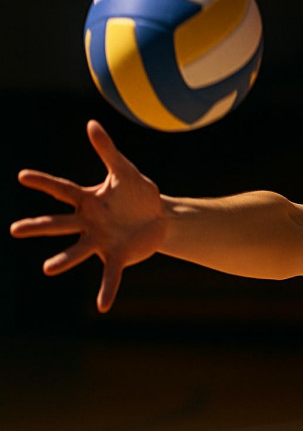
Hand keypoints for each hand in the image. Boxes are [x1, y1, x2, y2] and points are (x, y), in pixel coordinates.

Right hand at [10, 120, 166, 312]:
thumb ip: (108, 150)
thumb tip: (91, 123)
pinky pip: (110, 275)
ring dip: (64, 260)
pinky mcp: (117, 256)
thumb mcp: (125, 170)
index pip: (62, 189)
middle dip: (39, 227)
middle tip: (15, 230)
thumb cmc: (137, 193)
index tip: (23, 175)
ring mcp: (100, 241)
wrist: (159, 217)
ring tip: (47, 268)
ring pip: (77, 251)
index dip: (43, 182)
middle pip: (60, 224)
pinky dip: (106, 290)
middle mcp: (88, 222)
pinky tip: (102, 307)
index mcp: (88, 200)